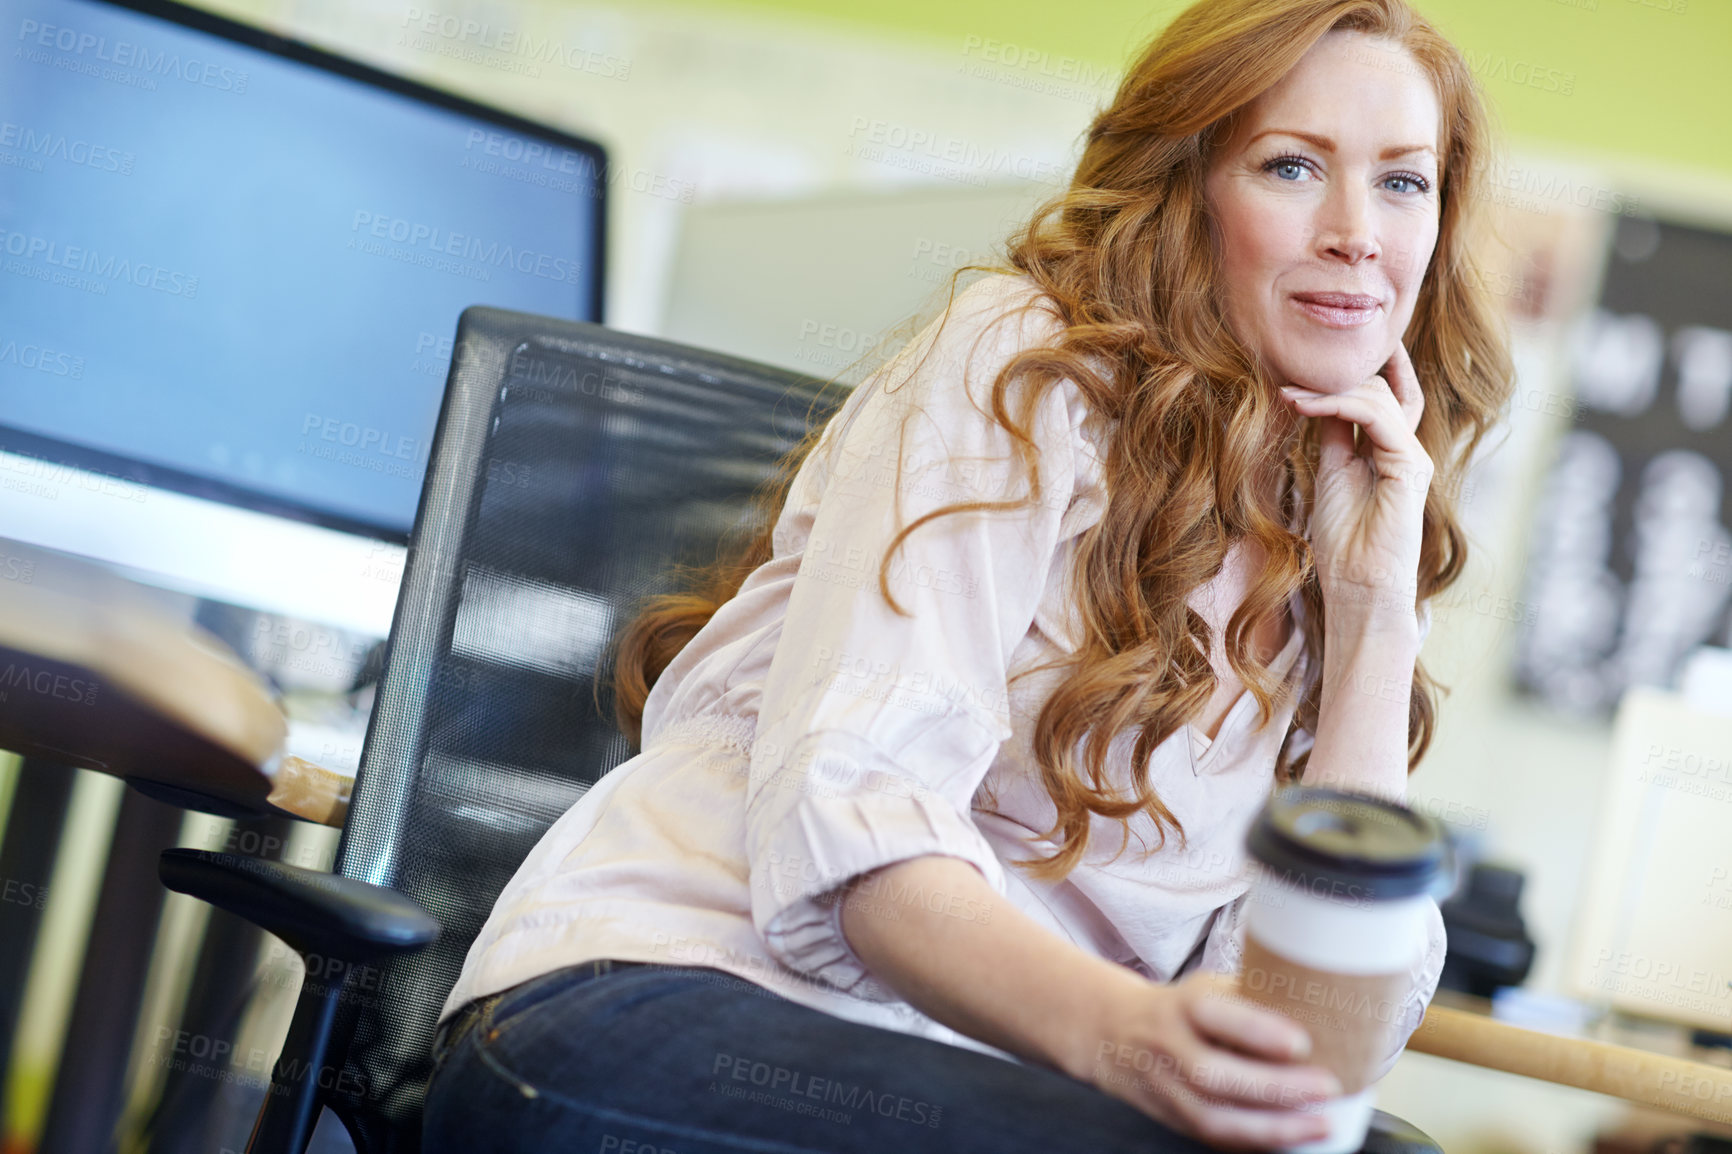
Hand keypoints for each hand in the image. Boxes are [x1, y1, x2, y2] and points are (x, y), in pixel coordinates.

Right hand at [1086, 969, 1341, 1149]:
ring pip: (1212, 1117)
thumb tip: (1319, 1008)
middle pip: (1213, 1074)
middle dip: (1274, 1087)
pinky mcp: (1171, 1118)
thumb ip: (1250, 999)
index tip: (1300, 1041)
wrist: (1113, 1033)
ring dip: (1271, 1126)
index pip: (1211, 1014)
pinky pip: (1213, 1137)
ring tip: (1320, 1124)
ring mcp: (1165, 1087)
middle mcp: (1167, 1046)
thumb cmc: (1180, 1009)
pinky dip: (1255, 1141)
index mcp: (1179, 1005)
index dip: (1255, 1029)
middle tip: (1326, 1086)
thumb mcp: (1206, 988)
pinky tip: (1291, 1137)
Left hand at [1279, 343, 1432, 623]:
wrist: (1358, 586)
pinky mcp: (1410, 468)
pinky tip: (1304, 406)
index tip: (1323, 348)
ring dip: (1328, 390)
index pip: (1386, 394)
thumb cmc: (1345, 540)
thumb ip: (1334, 435)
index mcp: (1390, 451)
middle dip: (1336, 377)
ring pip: (1377, 398)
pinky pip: (1377, 418)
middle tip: (1288, 373)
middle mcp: (1407, 450)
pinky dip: (1338, 405)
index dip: (1365, 368)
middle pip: (1381, 389)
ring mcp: (1412, 458)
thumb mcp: (1332, 472)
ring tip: (1288, 393)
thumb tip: (1318, 397)